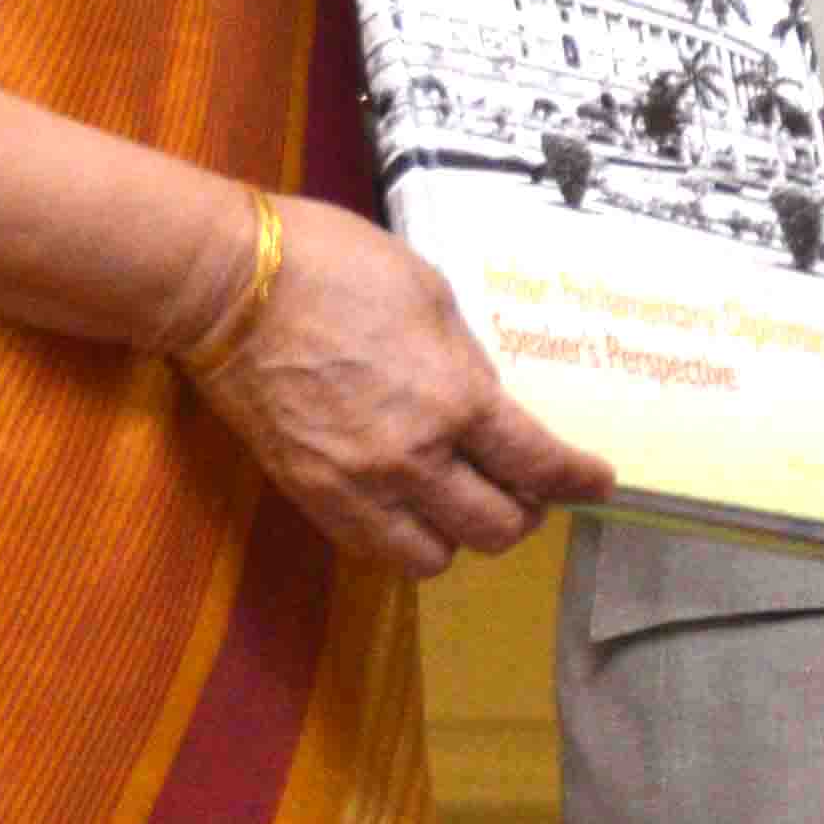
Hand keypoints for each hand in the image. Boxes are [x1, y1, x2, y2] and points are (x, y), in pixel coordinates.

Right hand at [183, 194, 607, 575]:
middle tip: (522, 485)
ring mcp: (355, 485)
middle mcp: (412, 458)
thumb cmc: (335, 266)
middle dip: (523, 510)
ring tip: (458, 499)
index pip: (537, 466)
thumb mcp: (431, 296)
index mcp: (454, 400)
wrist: (227, 284)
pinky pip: (372, 547)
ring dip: (459, 534)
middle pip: (495, 528)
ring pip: (434, 557)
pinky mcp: (308, 493)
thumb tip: (489, 404)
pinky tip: (406, 502)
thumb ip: (467, 363)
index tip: (597, 484)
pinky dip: (402, 537)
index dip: (578, 481)